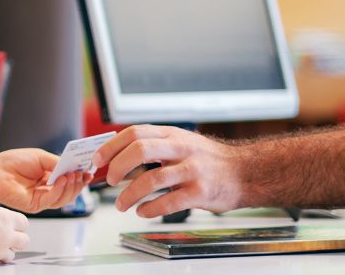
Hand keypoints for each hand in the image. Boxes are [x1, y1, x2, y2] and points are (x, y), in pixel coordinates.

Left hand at [0, 148, 92, 212]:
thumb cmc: (14, 162)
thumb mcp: (41, 158)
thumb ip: (58, 163)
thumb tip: (74, 167)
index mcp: (50, 178)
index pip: (70, 181)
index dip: (80, 177)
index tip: (89, 170)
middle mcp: (48, 190)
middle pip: (70, 191)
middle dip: (78, 183)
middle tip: (82, 173)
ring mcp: (42, 199)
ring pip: (64, 198)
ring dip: (71, 186)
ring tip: (72, 175)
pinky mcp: (36, 205)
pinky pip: (52, 200)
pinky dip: (59, 190)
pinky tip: (60, 180)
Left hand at [93, 125, 246, 217]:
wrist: (246, 173)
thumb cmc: (208, 160)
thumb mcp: (181, 142)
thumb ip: (154, 145)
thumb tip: (115, 155)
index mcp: (172, 134)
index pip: (134, 133)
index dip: (111, 146)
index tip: (98, 160)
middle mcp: (181, 148)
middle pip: (140, 150)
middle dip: (118, 167)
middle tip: (108, 180)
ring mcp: (192, 170)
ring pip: (151, 179)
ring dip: (129, 194)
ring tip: (121, 204)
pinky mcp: (200, 192)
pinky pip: (168, 202)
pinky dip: (150, 209)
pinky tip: (143, 212)